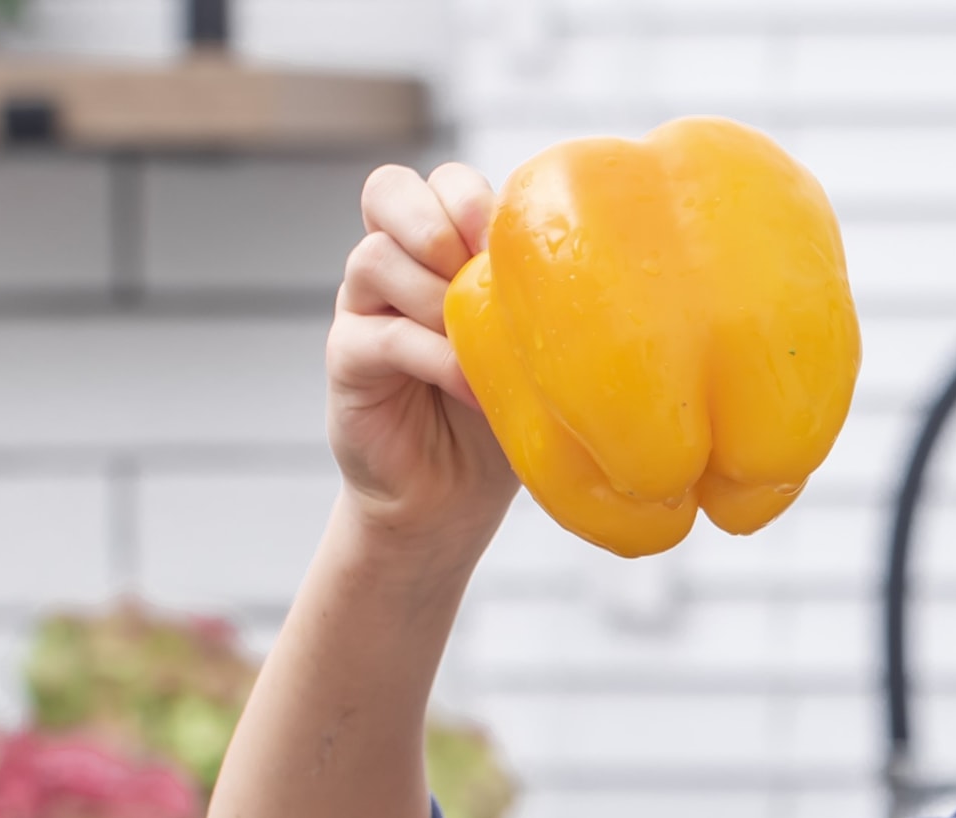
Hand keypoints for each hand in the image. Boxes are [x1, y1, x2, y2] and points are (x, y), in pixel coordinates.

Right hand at [327, 161, 517, 551]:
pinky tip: (472, 386)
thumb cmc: (502, 413)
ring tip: (477, 346)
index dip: (472, 199)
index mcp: (440, 248)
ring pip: (376, 257)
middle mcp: (394, 265)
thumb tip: (609, 269)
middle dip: (439, 221)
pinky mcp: (346, 358)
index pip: (442, 181)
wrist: (451, 497)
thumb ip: (540, 300)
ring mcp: (363, 308)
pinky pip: (382, 334)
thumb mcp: (532, 347)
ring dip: (436, 294)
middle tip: (477, 273)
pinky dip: (435, 356)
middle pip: (389, 190)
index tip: (512, 249)